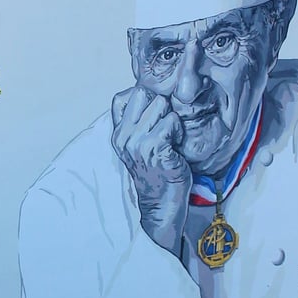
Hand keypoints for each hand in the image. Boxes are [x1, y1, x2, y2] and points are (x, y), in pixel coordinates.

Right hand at [112, 87, 190, 253]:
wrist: (161, 203)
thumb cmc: (156, 172)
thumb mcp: (138, 145)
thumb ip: (138, 122)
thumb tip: (151, 93)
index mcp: (118, 134)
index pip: (123, 96)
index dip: (144, 100)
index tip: (153, 117)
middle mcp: (124, 136)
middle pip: (144, 94)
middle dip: (160, 106)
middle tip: (165, 129)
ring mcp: (138, 143)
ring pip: (161, 105)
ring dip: (172, 120)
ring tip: (171, 139)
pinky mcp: (155, 148)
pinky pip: (172, 122)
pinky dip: (179, 132)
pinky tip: (176, 148)